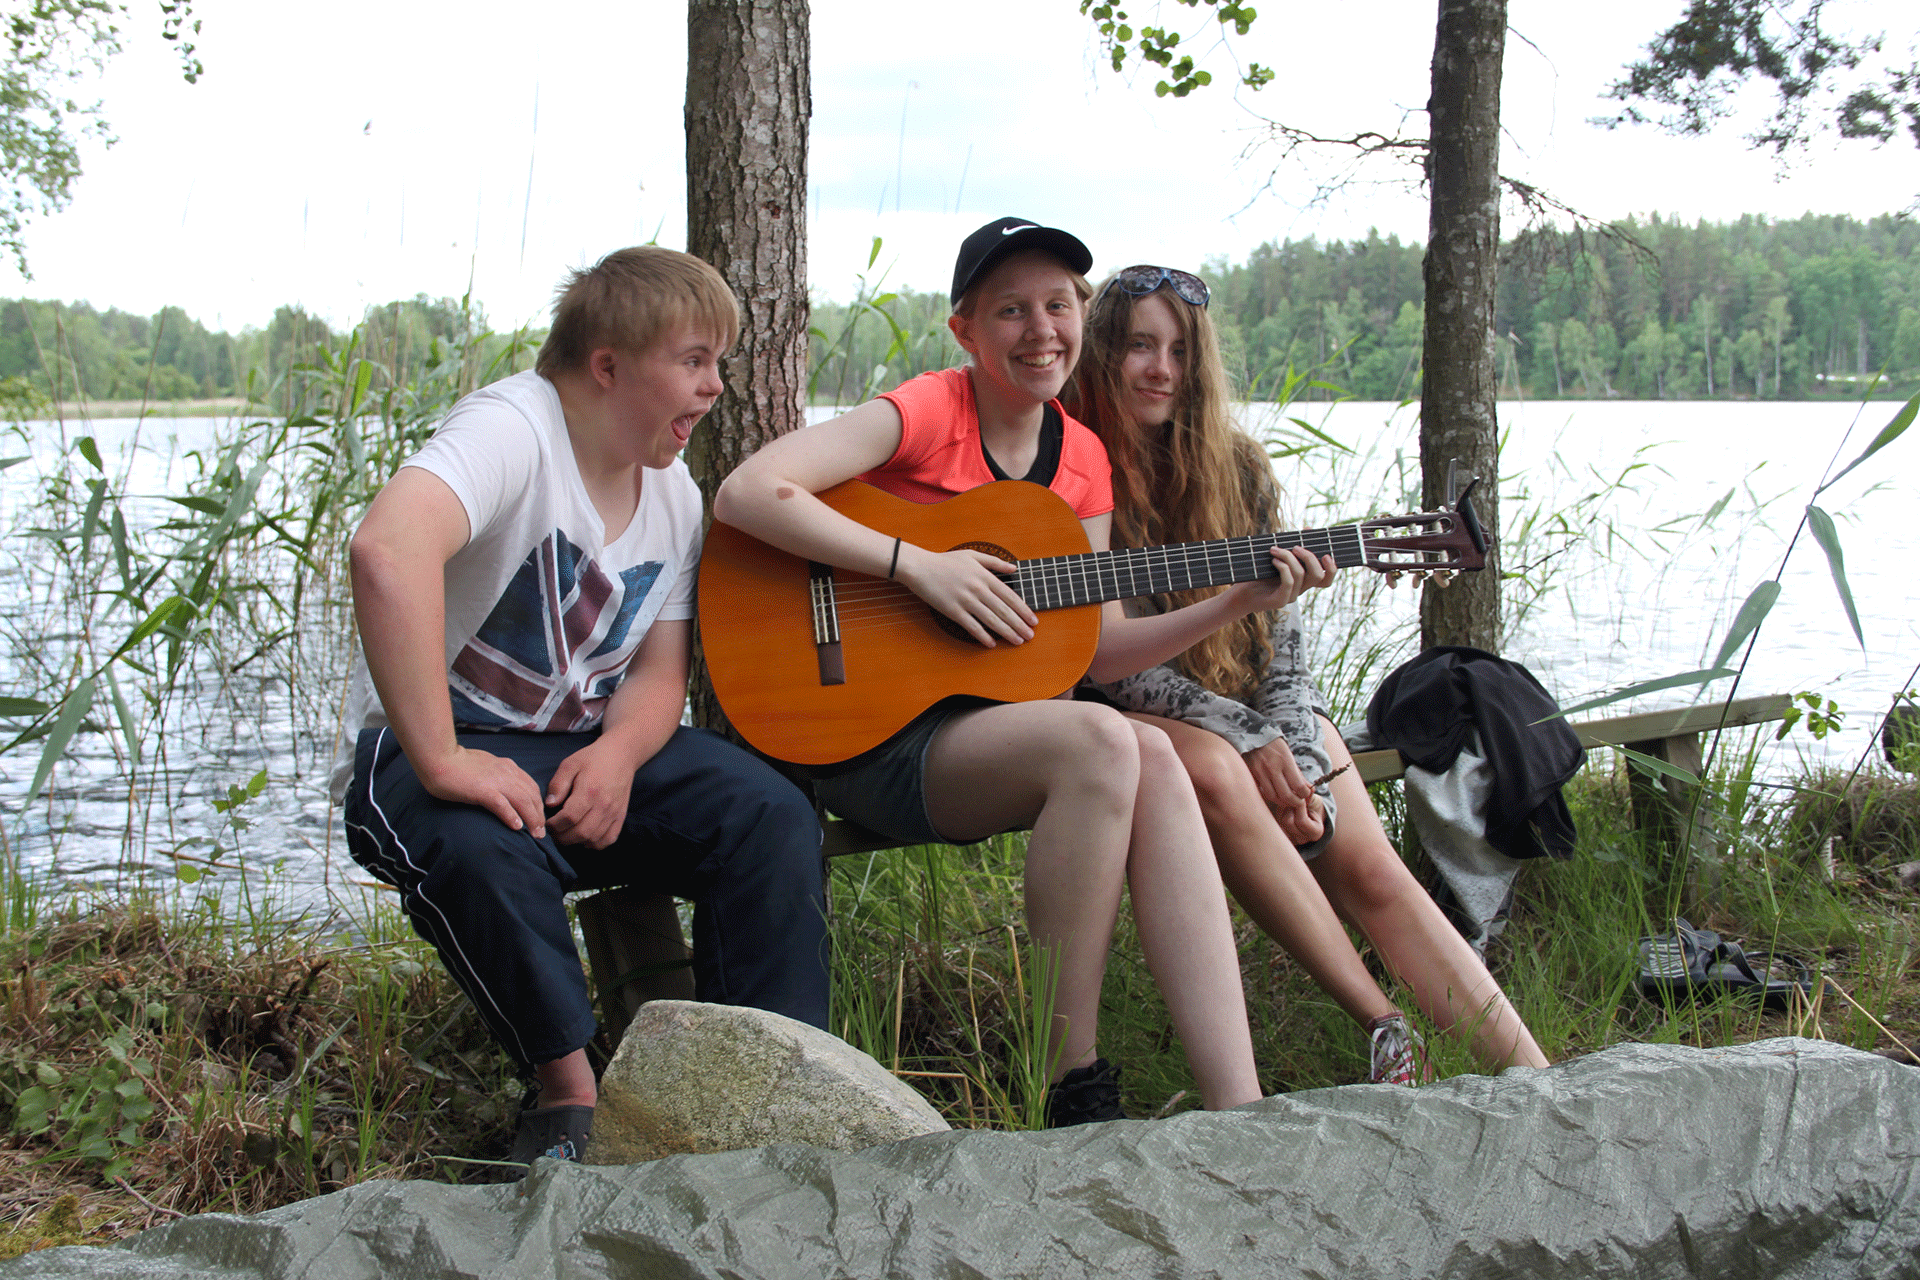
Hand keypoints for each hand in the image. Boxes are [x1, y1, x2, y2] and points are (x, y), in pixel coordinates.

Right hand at [417, 745, 548, 839]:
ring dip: (532, 819)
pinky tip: (517, 827)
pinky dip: (511, 816)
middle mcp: (507, 772)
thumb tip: (504, 789)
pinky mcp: (482, 790)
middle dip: (539, 815)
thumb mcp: (487, 766)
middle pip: (532, 795)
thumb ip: (498, 775)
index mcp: (508, 767)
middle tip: (541, 832)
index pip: (532, 786)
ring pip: (522, 801)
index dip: (538, 804)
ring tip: (536, 834)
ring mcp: (495, 781)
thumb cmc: (458, 764)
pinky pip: (502, 804)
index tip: (540, 818)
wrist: (440, 757)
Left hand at [544, 739, 640, 848]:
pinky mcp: (620, 816)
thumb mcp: (570, 764)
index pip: (569, 817)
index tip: (548, 822)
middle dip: (563, 837)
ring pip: (593, 838)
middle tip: (554, 833)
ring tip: (567, 835)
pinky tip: (586, 838)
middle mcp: (603, 805)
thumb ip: (558, 784)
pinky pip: (609, 839)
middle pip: (581, 832)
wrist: (621, 755)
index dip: (555, 825)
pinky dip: (595, 844)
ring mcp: (614, 812)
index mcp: (589, 791)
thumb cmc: (593, 758)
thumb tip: (549, 805)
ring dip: (577, 842)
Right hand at [896, 546, 1036, 647]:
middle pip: (1004, 610)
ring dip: (1007, 632)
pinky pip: (971, 626)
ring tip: (1018, 641)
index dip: (1024, 610)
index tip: (1033, 620)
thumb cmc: (946, 561)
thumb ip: (995, 562)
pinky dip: (983, 635)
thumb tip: (1014, 568)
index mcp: (984, 576)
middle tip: (1030, 636)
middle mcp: (978, 589)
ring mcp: (966, 600)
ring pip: (991, 619)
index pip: (1010, 596)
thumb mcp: (972, 555)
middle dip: (1019, 625)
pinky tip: (992, 643)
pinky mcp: (953, 610)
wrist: (920, 567)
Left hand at [1226, 545, 1335, 614]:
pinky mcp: (1280, 600)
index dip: (1332, 568)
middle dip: (1310, 557)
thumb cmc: (1259, 573)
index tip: (1326, 554)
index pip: (1326, 579)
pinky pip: (1289, 582)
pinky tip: (1273, 560)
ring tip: (1275, 550)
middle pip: (1319, 575)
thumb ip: (1293, 546)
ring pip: (1301, 575)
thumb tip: (1308, 528)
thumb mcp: (1277, 557)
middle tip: (1295, 547)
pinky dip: (1283, 568)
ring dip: (1289, 557)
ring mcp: (1291, 596)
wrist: (1240, 592)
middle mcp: (1300, 590)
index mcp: (1303, 581)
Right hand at [1244, 738, 1323, 845]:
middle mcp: (1272, 768)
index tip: (1305, 794)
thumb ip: (1297, 772)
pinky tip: (1275, 795)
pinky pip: (1262, 792)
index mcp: (1285, 760)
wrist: (1250, 732)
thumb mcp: (1288, 753)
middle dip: (1295, 802)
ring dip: (1282, 802)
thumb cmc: (1272, 743)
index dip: (1304, 794)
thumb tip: (1308, 788)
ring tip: (1287, 800)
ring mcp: (1260, 772)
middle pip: (1286, 795)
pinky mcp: (1251, 775)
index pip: (1298, 785)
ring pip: (1273, 796)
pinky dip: (1270, 796)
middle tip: (1298, 802)